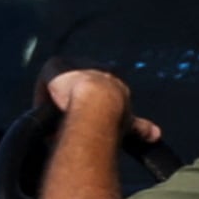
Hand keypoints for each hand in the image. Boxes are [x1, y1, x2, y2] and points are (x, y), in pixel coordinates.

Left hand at [44, 70, 158, 146]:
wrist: (99, 103)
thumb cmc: (115, 115)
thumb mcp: (131, 122)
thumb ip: (141, 127)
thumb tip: (156, 135)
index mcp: (115, 77)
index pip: (100, 89)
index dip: (91, 106)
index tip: (85, 121)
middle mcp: (95, 67)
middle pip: (79, 85)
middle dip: (72, 102)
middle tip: (65, 121)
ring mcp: (74, 64)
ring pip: (61, 84)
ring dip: (57, 100)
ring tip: (53, 120)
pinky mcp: (57, 64)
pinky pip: (46, 77)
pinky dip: (42, 94)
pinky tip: (43, 109)